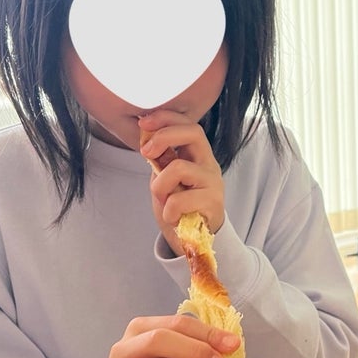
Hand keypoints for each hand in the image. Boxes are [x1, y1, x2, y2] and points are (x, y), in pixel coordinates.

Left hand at [138, 110, 224, 253]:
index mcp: (197, 155)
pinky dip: (168, 210)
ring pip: (178, 168)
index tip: (144, 123)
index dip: (166, 118)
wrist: (195, 239)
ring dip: (160, 186)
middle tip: (146, 152)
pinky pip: (178, 200)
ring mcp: (213, 182)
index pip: (188, 124)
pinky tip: (172, 217)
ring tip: (163, 201)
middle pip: (193, 133)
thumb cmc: (180, 206)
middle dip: (164, 137)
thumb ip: (160, 161)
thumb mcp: (165, 179)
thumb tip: (146, 140)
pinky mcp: (213, 202)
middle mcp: (208, 164)